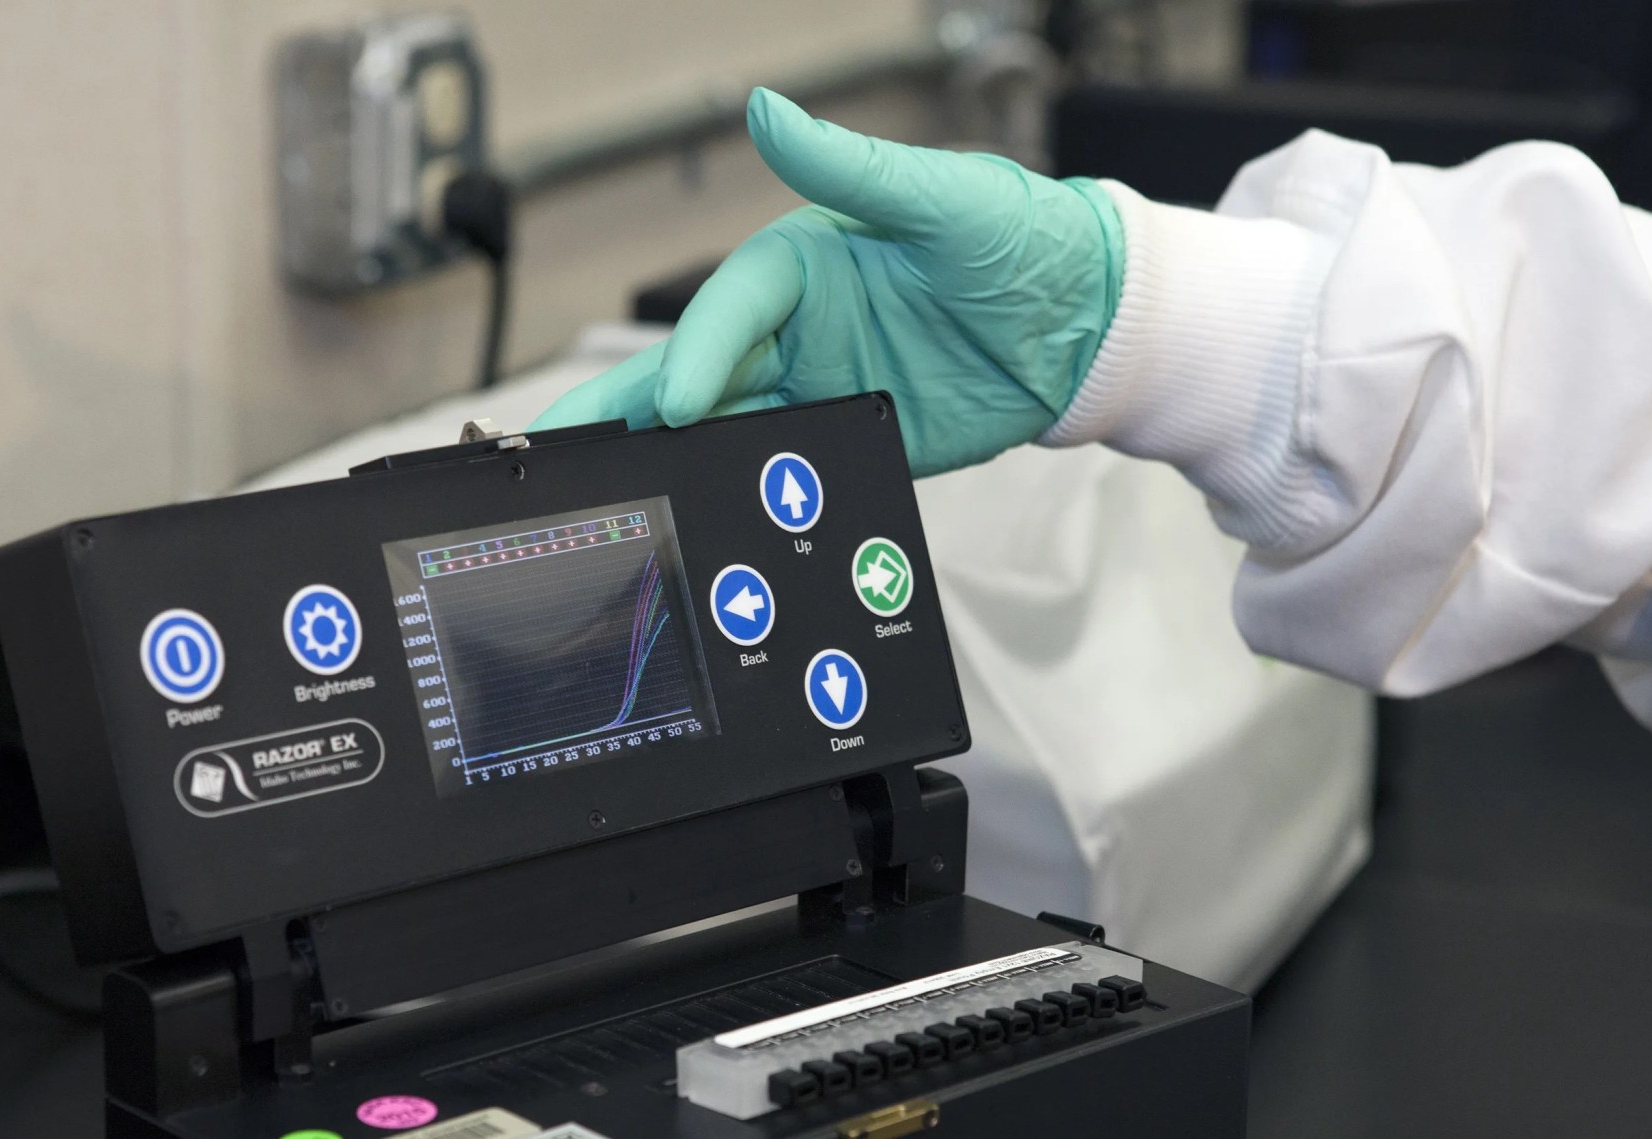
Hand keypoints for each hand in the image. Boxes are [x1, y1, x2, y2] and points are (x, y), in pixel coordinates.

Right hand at [536, 88, 1124, 476]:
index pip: (730, 310)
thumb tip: (766, 109)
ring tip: (607, 493)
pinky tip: (697, 517)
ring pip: (722, 430)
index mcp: (801, 265)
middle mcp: (795, 329)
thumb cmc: (1021, 241)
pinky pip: (780, 472)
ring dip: (667, 459)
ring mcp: (817, 389)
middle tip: (562, 446)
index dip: (699, 355)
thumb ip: (847, 167)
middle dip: (629, 410)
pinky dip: (737, 494)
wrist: (1089, 328)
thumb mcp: (940, 198)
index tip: (676, 401)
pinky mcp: (848, 440)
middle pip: (695, 375)